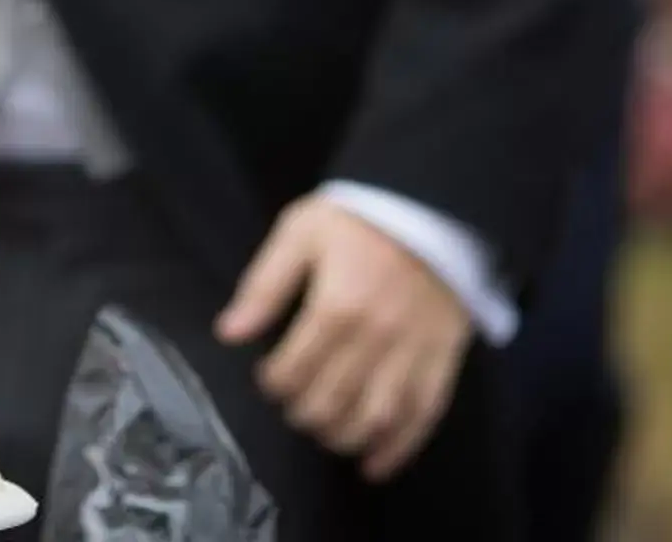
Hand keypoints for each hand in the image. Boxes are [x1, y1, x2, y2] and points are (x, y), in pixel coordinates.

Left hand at [216, 196, 472, 480]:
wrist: (430, 205)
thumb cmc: (357, 219)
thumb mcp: (299, 233)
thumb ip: (264, 285)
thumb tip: (229, 332)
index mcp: (336, 306)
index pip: (294, 369)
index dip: (274, 383)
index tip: (269, 379)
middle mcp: (376, 339)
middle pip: (331, 401)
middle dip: (303, 413)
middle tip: (294, 406)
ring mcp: (413, 354)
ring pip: (375, 419)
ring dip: (343, 438)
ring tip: (325, 432)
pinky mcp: (443, 362)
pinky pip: (423, 417)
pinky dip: (398, 450)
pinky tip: (373, 465)